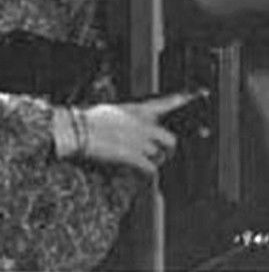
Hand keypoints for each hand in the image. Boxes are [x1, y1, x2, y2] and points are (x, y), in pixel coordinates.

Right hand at [54, 92, 200, 177]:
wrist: (77, 130)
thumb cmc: (88, 121)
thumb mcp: (110, 111)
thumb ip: (126, 118)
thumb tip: (132, 128)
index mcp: (136, 110)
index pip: (164, 103)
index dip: (181, 100)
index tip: (193, 96)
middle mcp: (143, 125)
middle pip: (170, 140)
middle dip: (168, 150)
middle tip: (162, 155)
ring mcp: (140, 141)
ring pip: (160, 156)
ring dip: (154, 163)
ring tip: (143, 165)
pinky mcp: (134, 156)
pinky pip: (150, 169)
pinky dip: (147, 174)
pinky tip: (141, 175)